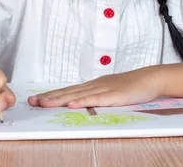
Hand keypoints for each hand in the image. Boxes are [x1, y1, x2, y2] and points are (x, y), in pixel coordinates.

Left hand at [27, 66, 163, 108]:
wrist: (150, 78)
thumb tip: (80, 102)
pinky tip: (72, 104)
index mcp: (93, 85)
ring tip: (45, 103)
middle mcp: (95, 85)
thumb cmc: (131, 86)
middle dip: (49, 97)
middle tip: (32, 101)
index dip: (52, 95)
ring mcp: (104, 89)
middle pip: (68, 92)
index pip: (68, 91)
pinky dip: (83, 102)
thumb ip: (95, 96)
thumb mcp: (109, 91)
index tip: (36, 99)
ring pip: (78, 95)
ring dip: (60, 99)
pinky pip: (96, 99)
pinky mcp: (114, 96)